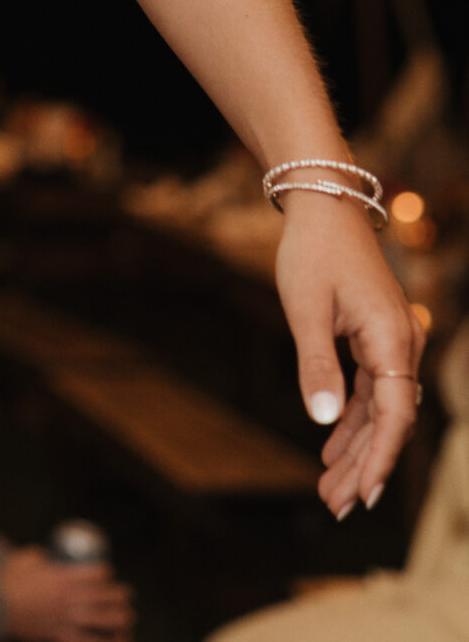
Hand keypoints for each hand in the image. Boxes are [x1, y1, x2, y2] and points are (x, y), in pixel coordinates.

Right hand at [0, 547, 133, 638]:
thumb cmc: (8, 582)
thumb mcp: (23, 560)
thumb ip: (37, 556)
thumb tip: (45, 555)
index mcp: (61, 577)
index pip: (94, 574)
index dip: (105, 572)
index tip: (108, 573)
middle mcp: (68, 598)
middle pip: (103, 597)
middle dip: (120, 596)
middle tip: (127, 596)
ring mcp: (65, 619)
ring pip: (101, 621)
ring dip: (118, 619)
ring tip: (127, 618)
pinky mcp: (60, 636)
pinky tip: (115, 640)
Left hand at [275, 189, 425, 516]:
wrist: (324, 202)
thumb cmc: (313, 250)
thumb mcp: (306, 309)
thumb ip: (316, 365)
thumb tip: (322, 420)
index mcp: (393, 339)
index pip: (394, 416)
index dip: (379, 459)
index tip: (361, 497)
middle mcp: (403, 344)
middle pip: (388, 420)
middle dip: (362, 465)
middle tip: (333, 506)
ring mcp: (392, 341)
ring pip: (379, 408)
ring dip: (355, 447)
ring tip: (328, 488)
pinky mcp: (376, 336)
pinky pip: (370, 389)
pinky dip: (351, 418)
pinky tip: (331, 446)